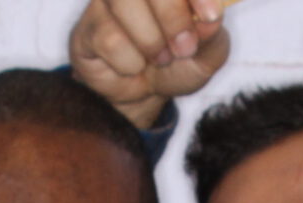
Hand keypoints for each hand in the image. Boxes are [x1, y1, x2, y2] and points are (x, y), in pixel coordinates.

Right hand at [69, 0, 230, 130]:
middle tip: (183, 48)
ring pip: (124, 3)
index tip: (211, 16)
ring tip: (159, 59)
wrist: (144, 94)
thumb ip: (213, 37)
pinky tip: (132, 65)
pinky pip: (109, 38)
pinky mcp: (89, 25)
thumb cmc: (176, 62)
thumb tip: (210, 21)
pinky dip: (129, 62)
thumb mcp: (205, 55)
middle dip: (172, 17)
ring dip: (150, 41)